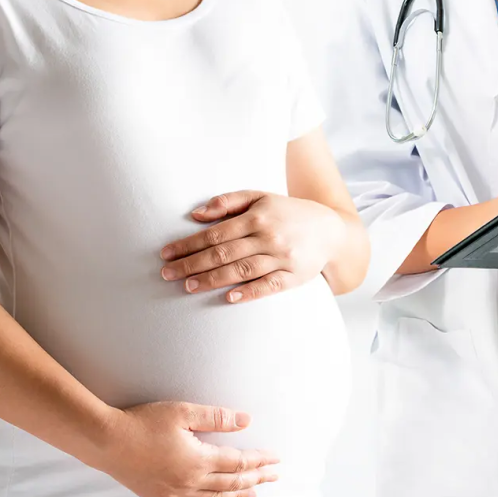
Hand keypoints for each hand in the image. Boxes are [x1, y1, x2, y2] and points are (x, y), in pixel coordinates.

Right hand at [95, 402, 279, 496]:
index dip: (259, 461)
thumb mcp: (182, 412)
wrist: (106, 441)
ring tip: (255, 494)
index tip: (274, 459)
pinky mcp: (161, 496)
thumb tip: (244, 421)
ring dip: (238, 495)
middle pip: (232, 483)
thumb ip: (216, 418)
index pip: (239, 463)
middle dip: (256, 479)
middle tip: (273, 476)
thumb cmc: (140, 424)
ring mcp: (175, 492)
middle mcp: (190, 481)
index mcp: (198, 460)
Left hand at [160, 190, 344, 302]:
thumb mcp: (261, 197)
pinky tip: (229, 298)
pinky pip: (268, 286)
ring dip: (212, 279)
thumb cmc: (288, 213)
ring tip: (188, 286)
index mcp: (258, 216)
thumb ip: (228, 202)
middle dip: (192, 264)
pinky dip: (249, 292)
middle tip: (167, 274)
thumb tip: (195, 214)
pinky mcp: (294, 277)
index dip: (188, 244)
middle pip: (223, 253)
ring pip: (241, 270)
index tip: (166, 254)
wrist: (331, 230)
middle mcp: (269, 236)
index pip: (215, 233)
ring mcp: (282, 258)